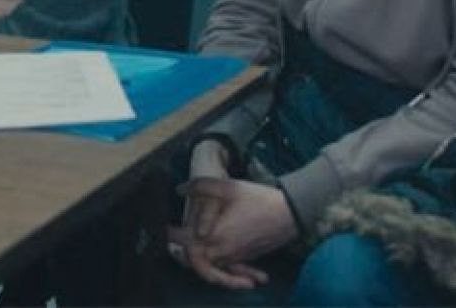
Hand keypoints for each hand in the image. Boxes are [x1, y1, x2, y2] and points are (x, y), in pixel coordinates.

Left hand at [165, 143, 268, 289]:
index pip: (185, 243)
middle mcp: (223, 252)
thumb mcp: (228, 186)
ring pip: (211, 269)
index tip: (164, 227)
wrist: (291, 213)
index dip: (171, 235)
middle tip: (172, 245)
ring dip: (199, 263)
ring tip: (187, 252)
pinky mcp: (246, 257)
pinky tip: (215, 257)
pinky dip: (224, 270)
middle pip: (195, 263)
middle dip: (182, 255)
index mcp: (214, 236)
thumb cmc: (259, 199)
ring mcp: (235, 257)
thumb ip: (201, 185)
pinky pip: (230, 270)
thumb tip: (179, 189)